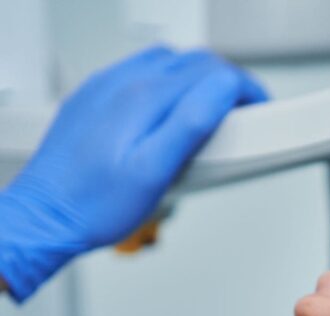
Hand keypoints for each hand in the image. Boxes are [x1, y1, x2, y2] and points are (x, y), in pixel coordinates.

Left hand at [0, 46, 266, 301]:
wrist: (46, 216)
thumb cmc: (97, 205)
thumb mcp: (156, 172)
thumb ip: (191, 125)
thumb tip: (222, 93)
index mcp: (143, 98)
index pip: (213, 72)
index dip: (246, 89)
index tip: (260, 111)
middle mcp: (122, 83)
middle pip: (194, 62)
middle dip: (229, 84)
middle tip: (247, 115)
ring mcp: (106, 87)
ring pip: (169, 63)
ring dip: (200, 82)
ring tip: (215, 113)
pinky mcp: (95, 98)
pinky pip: (142, 74)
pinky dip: (170, 86)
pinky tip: (173, 113)